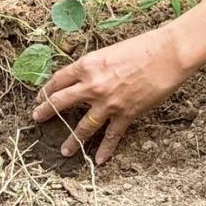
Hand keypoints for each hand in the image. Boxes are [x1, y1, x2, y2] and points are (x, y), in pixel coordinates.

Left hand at [31, 26, 190, 164]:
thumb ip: (96, 66)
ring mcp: (108, 103)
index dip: (47, 89)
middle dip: (46, 112)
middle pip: (60, 102)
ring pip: (83, 126)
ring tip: (65, 151)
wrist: (168, 54)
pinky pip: (111, 136)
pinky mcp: (126, 114)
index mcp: (87, 65)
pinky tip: (97, 160)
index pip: (58, 80)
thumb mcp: (111, 51)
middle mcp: (92, 85)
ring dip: (72, 140)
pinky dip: (105, 150)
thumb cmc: (144, 46)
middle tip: (38, 118)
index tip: (41, 96)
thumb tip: (87, 77)